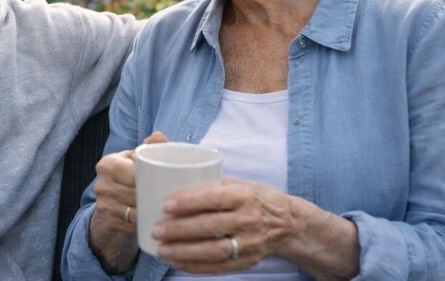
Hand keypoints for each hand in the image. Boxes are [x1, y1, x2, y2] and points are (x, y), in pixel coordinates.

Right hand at [92, 132, 167, 233]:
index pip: (133, 173)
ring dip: (151, 212)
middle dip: (154, 197)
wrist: (110, 202)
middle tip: (174, 198)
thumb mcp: (134, 159)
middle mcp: (101, 184)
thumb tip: (160, 136)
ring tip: (169, 210)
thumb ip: (148, 147)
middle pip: (134, 193)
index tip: (168, 182)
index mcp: (107, 164)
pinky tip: (157, 222)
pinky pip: (131, 225)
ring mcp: (103, 205)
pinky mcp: (108, 221)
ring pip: (134, 211)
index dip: (151, 179)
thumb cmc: (127, 175)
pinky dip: (145, 223)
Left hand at [151, 177, 298, 272]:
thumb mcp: (238, 183)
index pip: (213, 198)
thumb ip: (210, 183)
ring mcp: (250, 243)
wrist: (289, 224)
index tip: (165, 205)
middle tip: (156, 230)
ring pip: (214, 250)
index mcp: (244, 195)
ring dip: (184, 252)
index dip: (188, 202)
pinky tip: (177, 263)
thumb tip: (172, 177)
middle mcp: (249, 219)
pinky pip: (219, 267)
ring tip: (161, 250)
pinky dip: (196, 267)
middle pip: (210, 226)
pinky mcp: (249, 260)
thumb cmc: (254, 198)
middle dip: (179, 230)